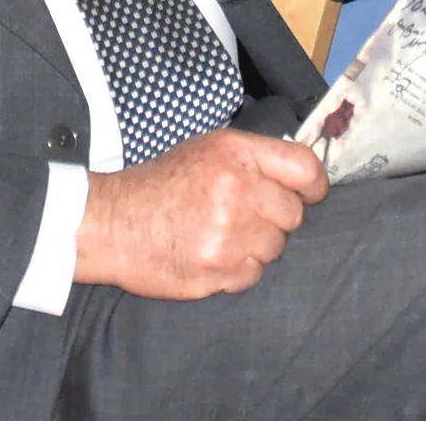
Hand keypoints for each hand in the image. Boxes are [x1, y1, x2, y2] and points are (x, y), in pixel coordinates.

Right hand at [74, 128, 325, 298]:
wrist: (110, 223)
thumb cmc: (158, 185)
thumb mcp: (205, 150)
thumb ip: (252, 159)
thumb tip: (299, 175)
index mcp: (235, 152)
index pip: (305, 168)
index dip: (314, 185)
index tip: (310, 194)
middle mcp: (237, 189)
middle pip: (293, 214)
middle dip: (275, 219)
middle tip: (243, 217)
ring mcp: (229, 232)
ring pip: (275, 247)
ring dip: (255, 246)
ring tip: (221, 235)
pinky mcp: (219, 269)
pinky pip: (254, 274)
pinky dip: (238, 270)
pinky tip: (211, 255)